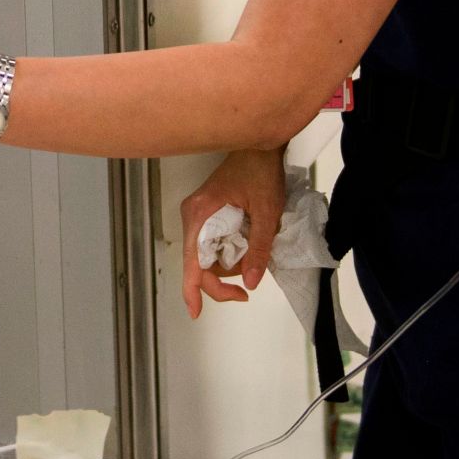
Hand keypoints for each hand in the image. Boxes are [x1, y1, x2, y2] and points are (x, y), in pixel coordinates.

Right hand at [180, 148, 285, 318]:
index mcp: (200, 215)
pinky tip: (247, 245)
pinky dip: (229, 252)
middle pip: (198, 263)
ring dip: (228, 265)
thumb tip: (250, 282)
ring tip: (255, 253)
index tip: (195, 311)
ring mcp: (198, 216)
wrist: (260, 146)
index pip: (192, 261)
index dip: (192, 289)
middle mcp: (193, 217)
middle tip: (245, 291)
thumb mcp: (266, 212)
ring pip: (207, 256)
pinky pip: (212, 245)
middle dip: (221, 280)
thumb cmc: (260, 171)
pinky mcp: (206, 215)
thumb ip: (258, 249)